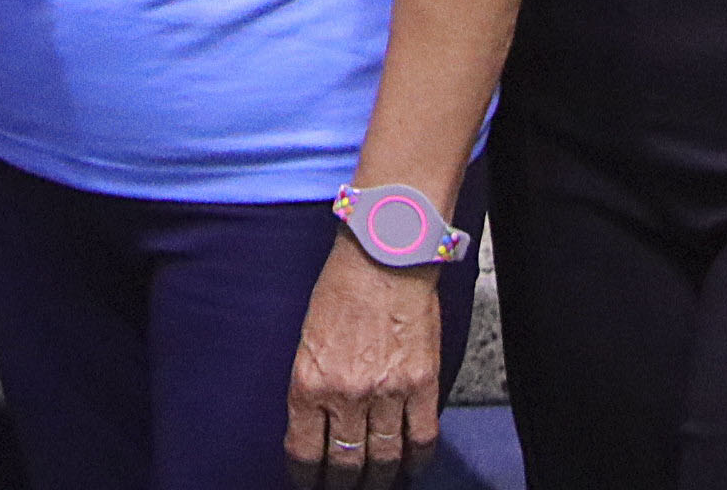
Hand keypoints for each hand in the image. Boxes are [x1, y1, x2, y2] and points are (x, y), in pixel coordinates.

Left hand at [285, 242, 440, 485]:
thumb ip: (313, 385)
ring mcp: (387, 394)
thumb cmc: (340, 290)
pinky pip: (422, 439)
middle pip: (346, 463)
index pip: (304, 451)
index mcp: (309, 383)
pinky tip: (412, 468)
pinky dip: (417, 460)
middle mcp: (346, 395)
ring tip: (376, 484)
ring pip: (384, 458)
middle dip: (342, 484)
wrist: (383, 259)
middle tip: (342, 489)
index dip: (306, 477)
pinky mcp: (422, 387)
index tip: (309, 483)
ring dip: (379, 478)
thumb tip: (317, 424)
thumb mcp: (307, 339)